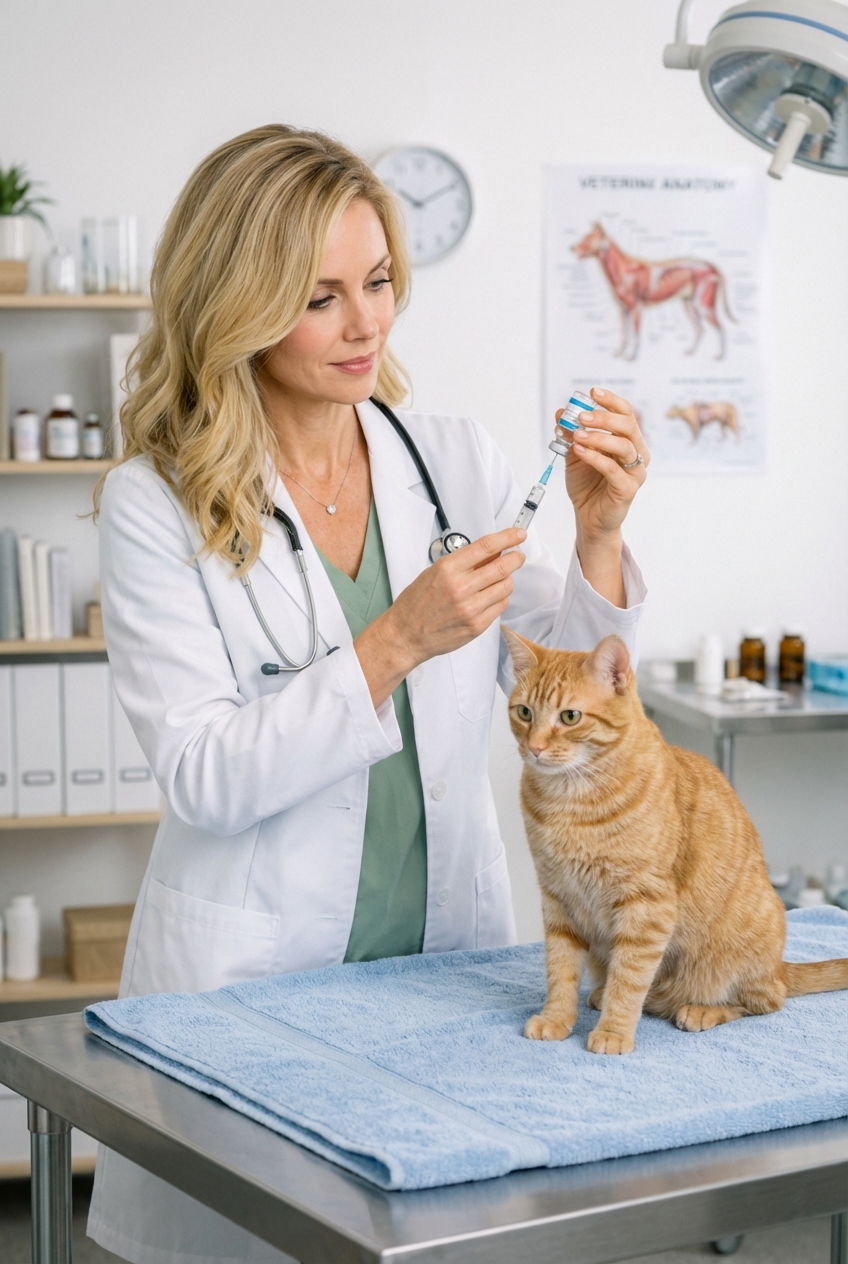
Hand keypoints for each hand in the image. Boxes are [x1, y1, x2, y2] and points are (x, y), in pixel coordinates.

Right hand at [354, 528, 525, 707]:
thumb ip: (464, 562)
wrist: (406, 635)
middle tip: (518, 556)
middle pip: (502, 566)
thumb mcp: (434, 572)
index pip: (486, 547)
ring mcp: (470, 608)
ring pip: (506, 587)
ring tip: (500, 579)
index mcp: (448, 569)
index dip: (507, 538)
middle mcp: (461, 587)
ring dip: (508, 579)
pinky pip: (501, 606)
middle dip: (516, 558)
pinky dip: (501, 597)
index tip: (518, 534)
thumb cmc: (416, 603)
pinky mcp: (477, 625)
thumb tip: (492, 552)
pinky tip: (491, 596)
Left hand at [558, 388, 648, 540]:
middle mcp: (637, 454)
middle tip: (582, 415)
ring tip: (576, 435)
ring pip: (623, 446)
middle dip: (604, 418)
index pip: (626, 414)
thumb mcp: (574, 454)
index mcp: (628, 441)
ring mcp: (635, 472)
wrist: (588, 517)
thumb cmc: (587, 485)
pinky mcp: (628, 489)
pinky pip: (613, 469)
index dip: (611, 401)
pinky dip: (595, 457)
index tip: (593, 391)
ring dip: (598, 437)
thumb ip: (569, 434)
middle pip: (628, 427)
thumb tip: (560, 412)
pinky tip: (579, 451)